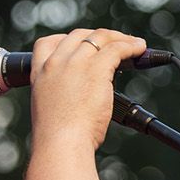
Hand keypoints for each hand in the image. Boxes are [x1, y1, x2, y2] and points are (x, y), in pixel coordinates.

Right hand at [29, 27, 147, 149]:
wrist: (60, 144)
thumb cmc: (58, 138)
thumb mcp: (52, 110)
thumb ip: (63, 96)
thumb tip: (84, 99)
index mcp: (39, 73)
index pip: (48, 43)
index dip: (68, 40)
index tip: (83, 44)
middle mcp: (55, 63)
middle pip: (79, 35)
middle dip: (100, 36)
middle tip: (115, 43)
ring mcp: (75, 63)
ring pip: (100, 37)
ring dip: (120, 38)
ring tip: (134, 44)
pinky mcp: (96, 69)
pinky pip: (117, 49)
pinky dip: (131, 46)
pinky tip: (139, 49)